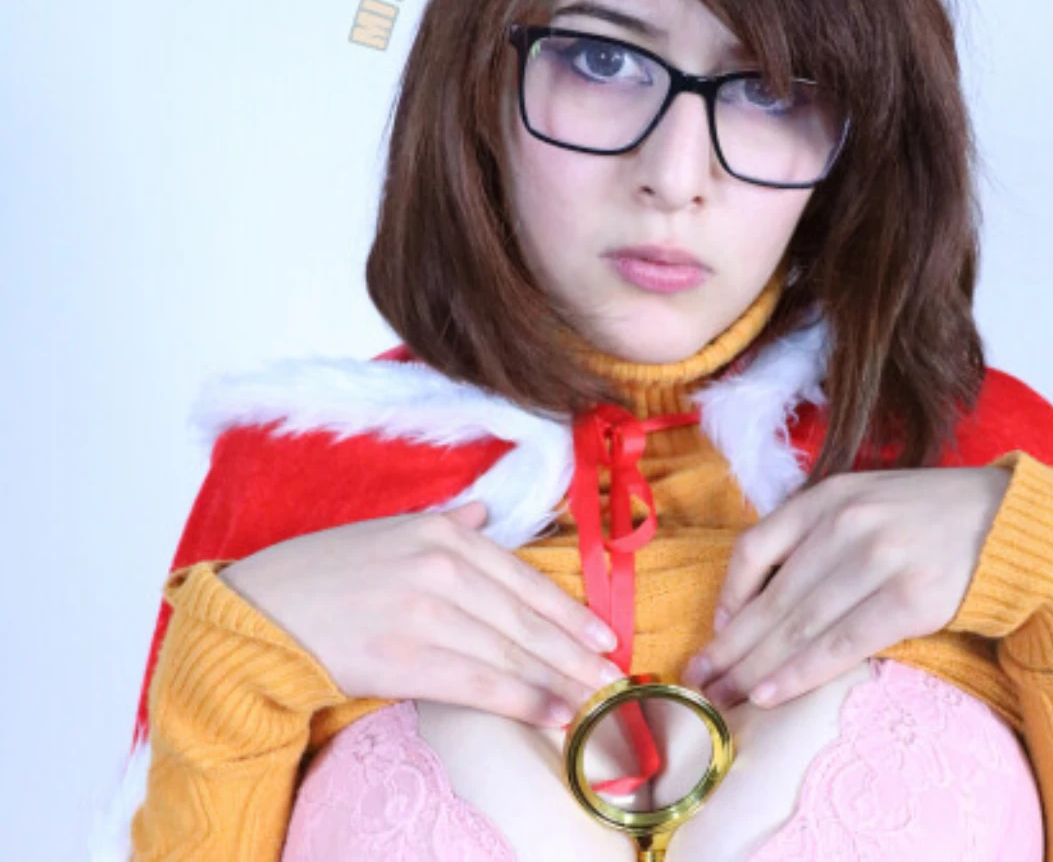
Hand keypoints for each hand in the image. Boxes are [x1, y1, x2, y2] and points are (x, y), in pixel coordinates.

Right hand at [219, 500, 625, 727]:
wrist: (262, 609)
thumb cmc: (326, 571)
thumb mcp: (389, 530)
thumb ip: (445, 523)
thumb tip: (484, 513)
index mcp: (443, 534)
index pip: (521, 579)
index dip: (567, 612)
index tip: (600, 636)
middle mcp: (441, 568)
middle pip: (524, 619)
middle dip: (575, 653)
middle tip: (614, 677)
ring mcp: (425, 612)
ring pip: (509, 654)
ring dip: (559, 682)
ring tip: (593, 702)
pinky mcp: (405, 658)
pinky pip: (478, 684)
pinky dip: (522, 701)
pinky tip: (552, 715)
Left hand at [680, 464, 1012, 708]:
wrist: (1006, 521)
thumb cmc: (922, 518)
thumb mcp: (860, 502)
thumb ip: (809, 536)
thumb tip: (750, 598)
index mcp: (827, 497)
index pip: (754, 547)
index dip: (727, 596)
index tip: (714, 633)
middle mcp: (847, 524)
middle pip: (772, 596)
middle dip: (731, 647)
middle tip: (699, 682)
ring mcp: (880, 559)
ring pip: (800, 624)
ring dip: (756, 667)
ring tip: (724, 697)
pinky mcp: (912, 598)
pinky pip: (843, 643)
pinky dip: (802, 672)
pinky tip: (772, 693)